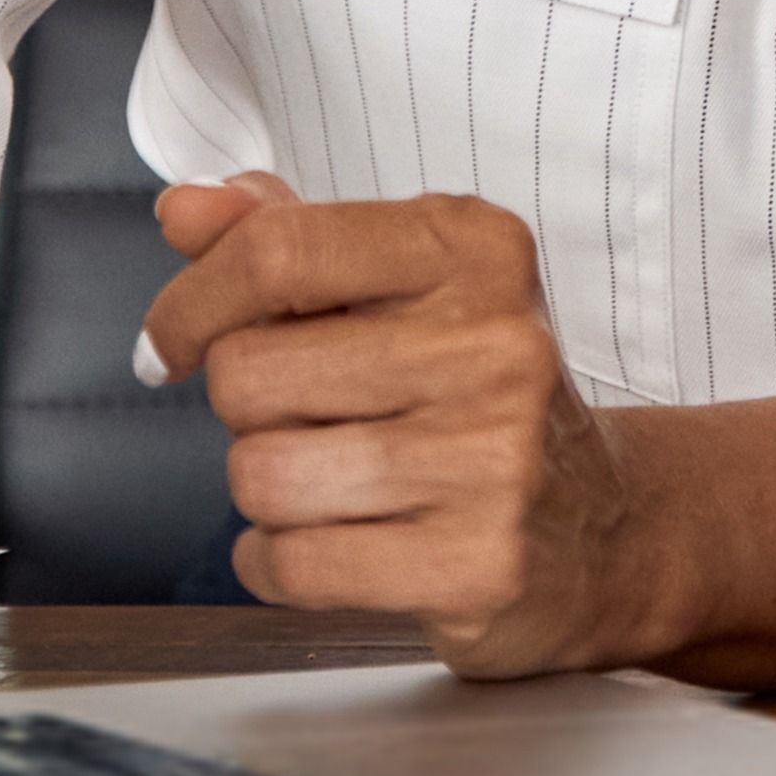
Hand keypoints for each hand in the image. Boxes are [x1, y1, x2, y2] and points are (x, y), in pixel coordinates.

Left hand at [151, 174, 643, 669]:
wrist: (604, 529)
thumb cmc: (472, 398)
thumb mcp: (395, 290)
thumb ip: (284, 238)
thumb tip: (185, 211)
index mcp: (471, 249)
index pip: (277, 251)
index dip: (191, 303)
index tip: (170, 342)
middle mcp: (493, 344)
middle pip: (247, 374)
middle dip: (248, 411)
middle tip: (312, 422)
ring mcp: (495, 459)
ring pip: (261, 475)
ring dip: (266, 493)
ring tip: (332, 485)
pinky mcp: (481, 564)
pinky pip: (295, 562)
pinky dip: (276, 564)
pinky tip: (327, 545)